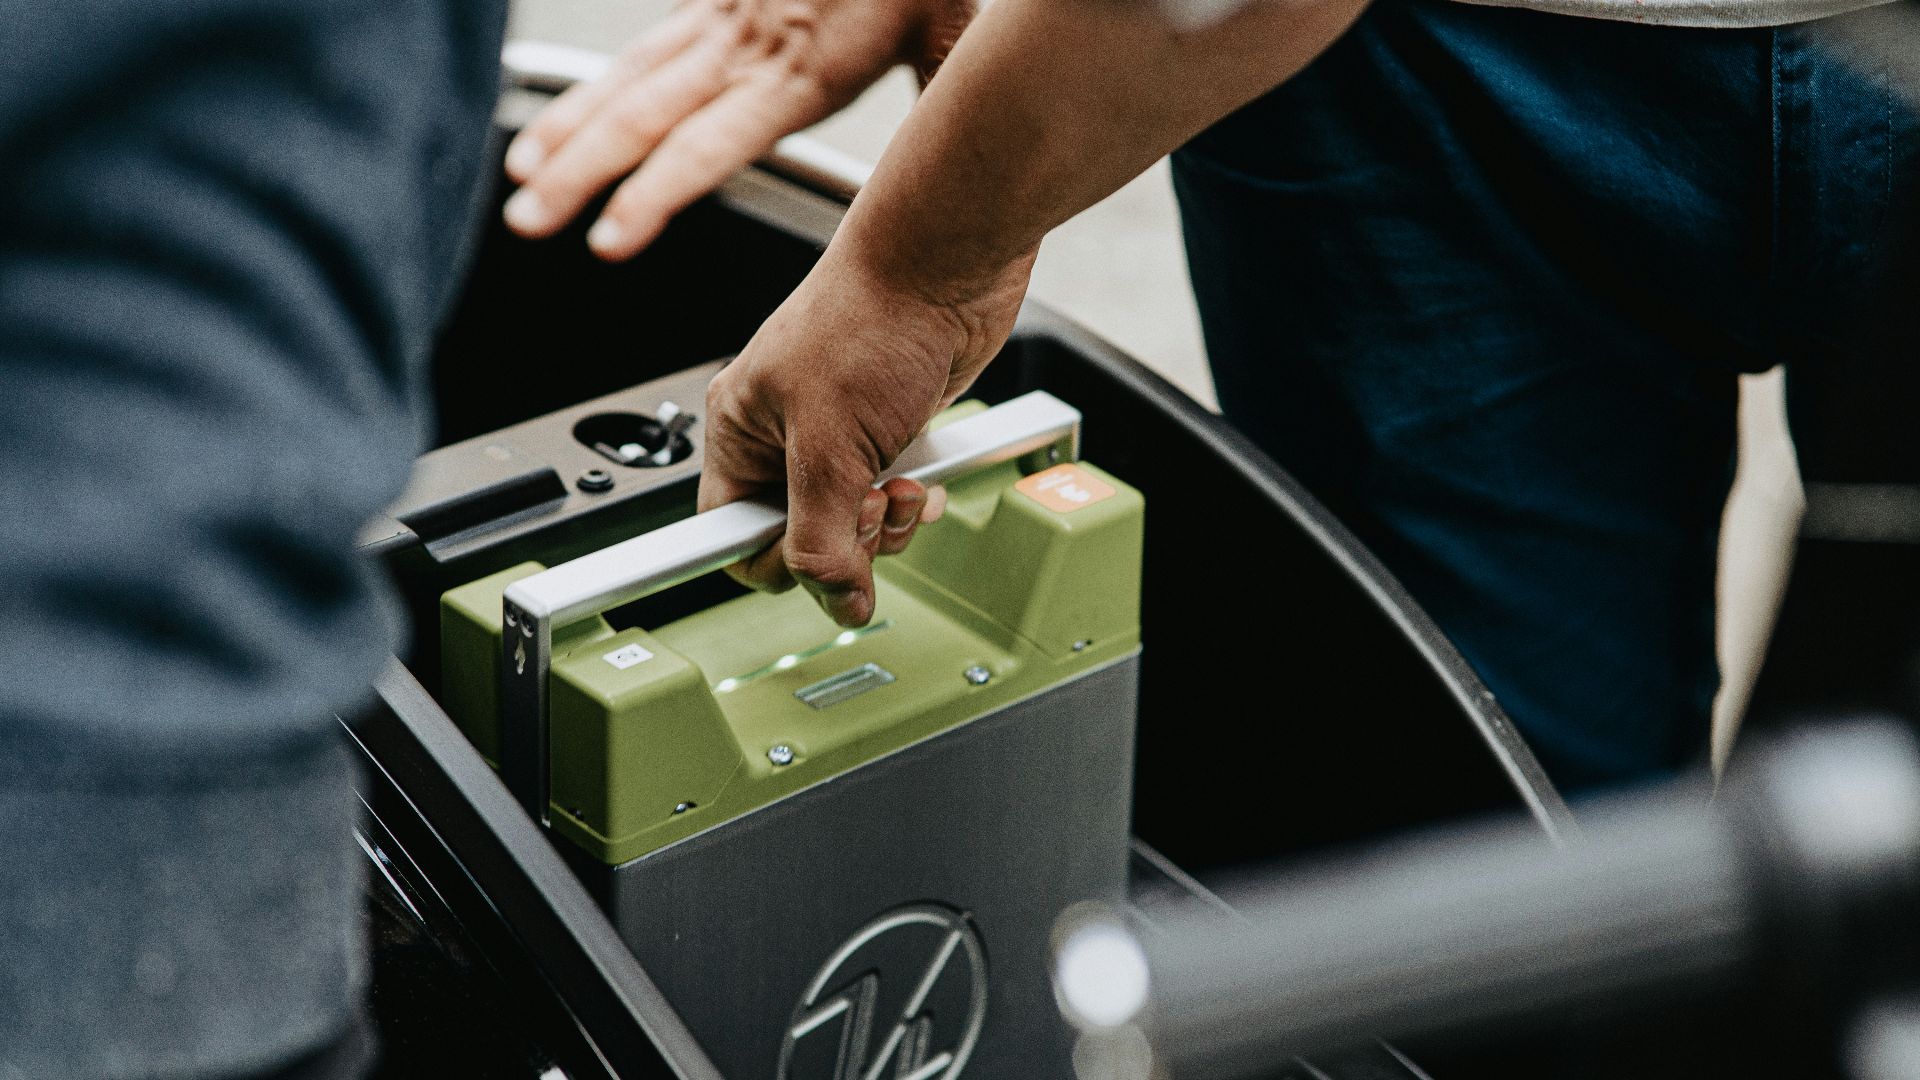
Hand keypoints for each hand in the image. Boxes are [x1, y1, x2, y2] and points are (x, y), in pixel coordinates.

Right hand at [501, 0, 972, 259]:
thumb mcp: (953, 34)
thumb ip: (947, 97)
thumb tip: (969, 167)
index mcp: (806, 67)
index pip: (711, 141)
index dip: (655, 192)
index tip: (608, 239)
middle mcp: (750, 44)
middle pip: (647, 115)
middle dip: (581, 173)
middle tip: (530, 220)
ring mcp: (724, 19)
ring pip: (629, 80)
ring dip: (570, 133)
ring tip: (522, 180)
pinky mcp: (715, 1)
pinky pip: (642, 48)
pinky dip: (586, 92)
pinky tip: (550, 120)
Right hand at [698, 243, 1032, 625]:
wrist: (947, 263)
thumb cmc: (874, 318)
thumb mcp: (831, 447)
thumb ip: (823, 537)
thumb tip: (834, 601)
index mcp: (739, 430)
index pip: (730, 534)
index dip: (774, 561)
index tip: (814, 567)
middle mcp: (782, 433)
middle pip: (799, 537)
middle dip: (846, 539)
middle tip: (871, 507)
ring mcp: (839, 433)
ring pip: (850, 523)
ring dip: (886, 524)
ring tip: (902, 489)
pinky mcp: (889, 430)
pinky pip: (891, 497)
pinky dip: (912, 501)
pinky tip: (923, 479)